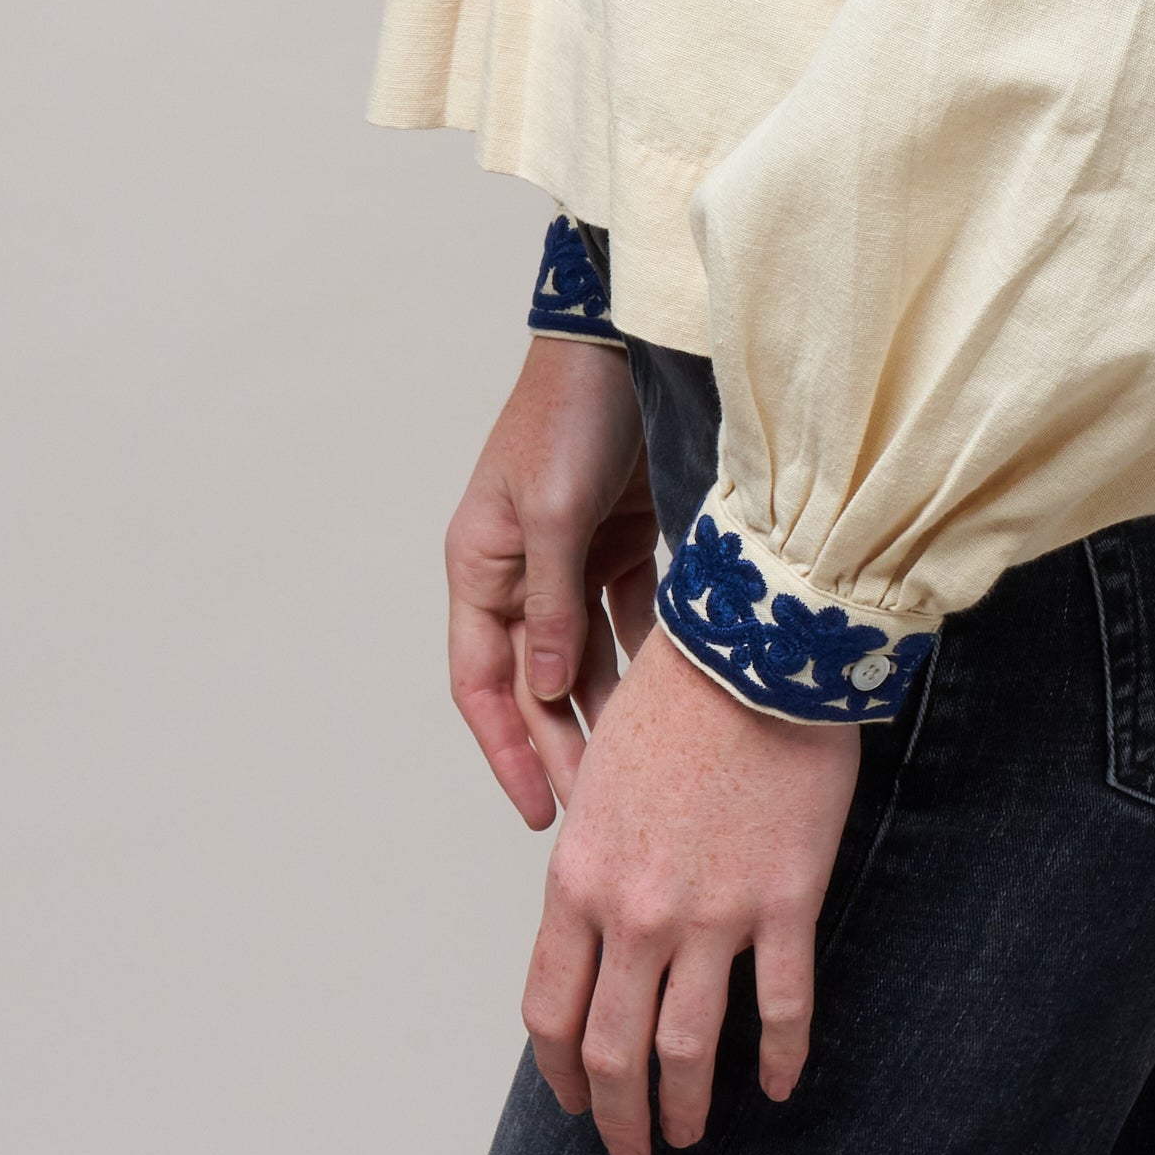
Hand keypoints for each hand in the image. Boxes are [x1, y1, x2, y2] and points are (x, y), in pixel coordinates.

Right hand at [446, 338, 658, 827]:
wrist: (626, 340)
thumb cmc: (570, 413)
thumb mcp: (552, 511)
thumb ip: (551, 604)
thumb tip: (546, 691)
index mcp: (481, 566)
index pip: (481, 683)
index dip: (507, 749)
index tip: (540, 811)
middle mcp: (520, 572)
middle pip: (536, 683)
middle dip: (565, 747)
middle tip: (605, 813)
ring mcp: (572, 558)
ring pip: (585, 660)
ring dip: (609, 712)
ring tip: (642, 774)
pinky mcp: (622, 541)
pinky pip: (628, 620)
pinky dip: (645, 659)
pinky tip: (673, 702)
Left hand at [524, 620, 861, 1154]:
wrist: (756, 647)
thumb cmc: (675, 695)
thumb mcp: (599, 776)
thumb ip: (593, 860)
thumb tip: (592, 926)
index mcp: (579, 877)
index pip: (550, 1009)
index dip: (558, 1072)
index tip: (572, 1101)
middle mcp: (636, 911)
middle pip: (613, 1049)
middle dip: (617, 1115)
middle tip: (632, 1151)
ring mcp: (712, 914)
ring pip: (690, 1049)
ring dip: (686, 1107)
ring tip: (691, 1134)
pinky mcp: (784, 903)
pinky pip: (783, 1009)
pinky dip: (781, 1060)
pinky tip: (781, 1086)